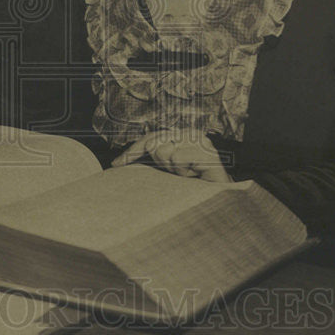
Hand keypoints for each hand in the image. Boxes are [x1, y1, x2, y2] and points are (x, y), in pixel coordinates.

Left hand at [110, 130, 230, 182]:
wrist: (218, 200)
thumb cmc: (190, 187)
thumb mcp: (164, 172)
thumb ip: (146, 162)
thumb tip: (116, 162)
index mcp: (179, 136)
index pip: (149, 138)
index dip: (132, 151)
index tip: (116, 165)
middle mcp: (189, 134)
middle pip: (154, 142)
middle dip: (159, 161)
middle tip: (176, 173)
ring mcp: (200, 141)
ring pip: (165, 150)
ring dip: (174, 168)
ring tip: (187, 174)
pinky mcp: (209, 152)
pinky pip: (179, 156)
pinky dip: (183, 169)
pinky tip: (194, 175)